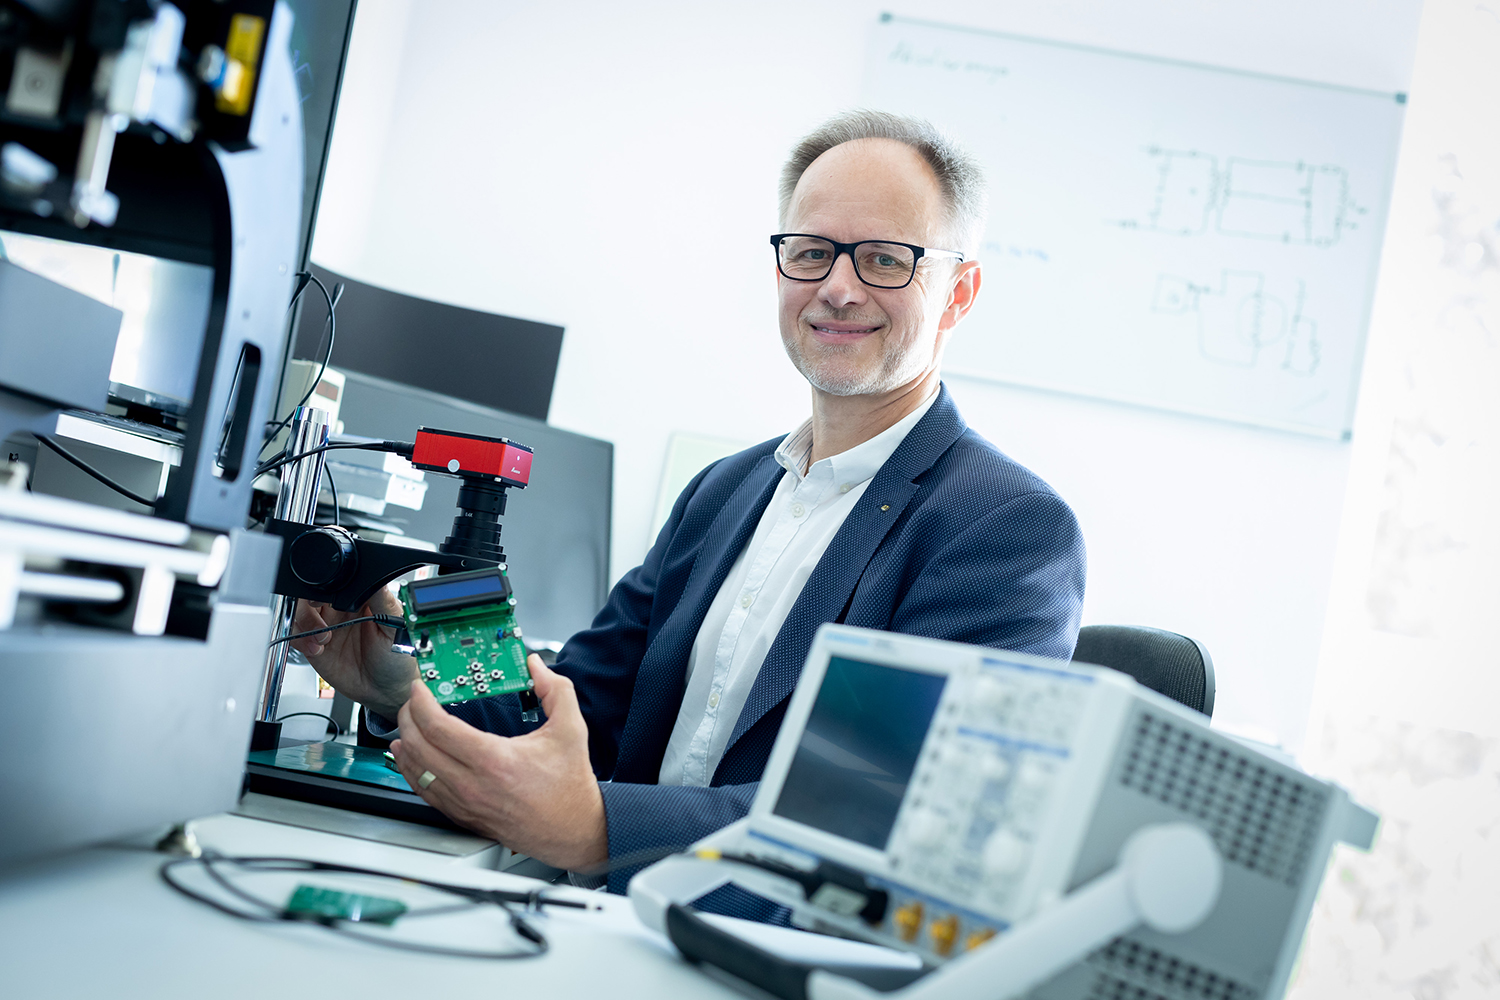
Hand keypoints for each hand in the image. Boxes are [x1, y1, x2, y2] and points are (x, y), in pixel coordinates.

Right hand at [291, 587, 416, 719]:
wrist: (384, 693)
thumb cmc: (396, 659)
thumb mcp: (396, 629)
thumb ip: (384, 603)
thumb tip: (378, 577)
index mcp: (361, 599)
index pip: (338, 581)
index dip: (327, 585)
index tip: (325, 596)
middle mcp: (340, 610)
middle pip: (312, 593)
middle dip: (309, 604)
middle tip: (319, 618)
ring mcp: (325, 627)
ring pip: (300, 612)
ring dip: (306, 623)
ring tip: (324, 639)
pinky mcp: (314, 645)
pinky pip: (296, 635)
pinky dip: (301, 640)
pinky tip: (318, 649)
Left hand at [390, 655, 606, 870]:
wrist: (574, 829)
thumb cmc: (569, 785)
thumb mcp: (571, 729)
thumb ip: (555, 689)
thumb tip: (536, 666)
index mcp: (494, 760)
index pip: (438, 727)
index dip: (421, 703)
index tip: (420, 688)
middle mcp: (473, 785)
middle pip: (419, 747)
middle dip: (408, 717)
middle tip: (413, 701)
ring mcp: (465, 803)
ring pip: (417, 771)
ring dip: (406, 743)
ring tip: (406, 724)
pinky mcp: (464, 816)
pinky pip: (425, 792)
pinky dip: (412, 771)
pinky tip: (411, 758)